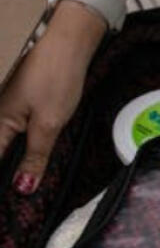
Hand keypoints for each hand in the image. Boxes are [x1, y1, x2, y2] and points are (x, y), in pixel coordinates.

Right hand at [0, 1, 105, 193]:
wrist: (65, 43)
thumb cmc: (57, 77)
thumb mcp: (50, 123)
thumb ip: (35, 157)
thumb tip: (22, 188)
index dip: (3, 182)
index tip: (7, 204)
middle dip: (8, 172)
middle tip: (20, 192)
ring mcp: (2, 107)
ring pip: (3, 141)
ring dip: (12, 160)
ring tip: (23, 182)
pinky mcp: (14, 102)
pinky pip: (8, 130)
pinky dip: (16, 145)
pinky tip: (26, 157)